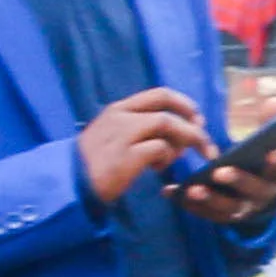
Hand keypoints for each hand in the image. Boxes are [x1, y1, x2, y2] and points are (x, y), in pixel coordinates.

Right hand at [78, 87, 206, 204]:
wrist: (70, 182)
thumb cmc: (97, 163)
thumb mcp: (116, 137)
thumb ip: (142, 131)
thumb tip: (179, 136)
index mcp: (118, 110)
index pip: (160, 94)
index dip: (185, 105)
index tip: (198, 120)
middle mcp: (120, 117)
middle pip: (168, 110)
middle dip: (193, 126)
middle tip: (205, 145)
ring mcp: (121, 134)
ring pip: (166, 124)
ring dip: (182, 141)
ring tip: (178, 159)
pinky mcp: (125, 155)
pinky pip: (160, 148)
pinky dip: (166, 157)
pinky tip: (157, 169)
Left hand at [172, 147, 275, 226]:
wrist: (251, 195)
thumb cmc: (255, 161)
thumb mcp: (263, 143)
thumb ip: (268, 123)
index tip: (273, 153)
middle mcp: (264, 193)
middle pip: (256, 190)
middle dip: (238, 180)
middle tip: (219, 172)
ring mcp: (244, 207)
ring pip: (231, 207)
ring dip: (211, 198)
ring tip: (193, 189)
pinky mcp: (223, 216)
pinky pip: (207, 213)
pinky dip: (190, 204)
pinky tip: (173, 191)